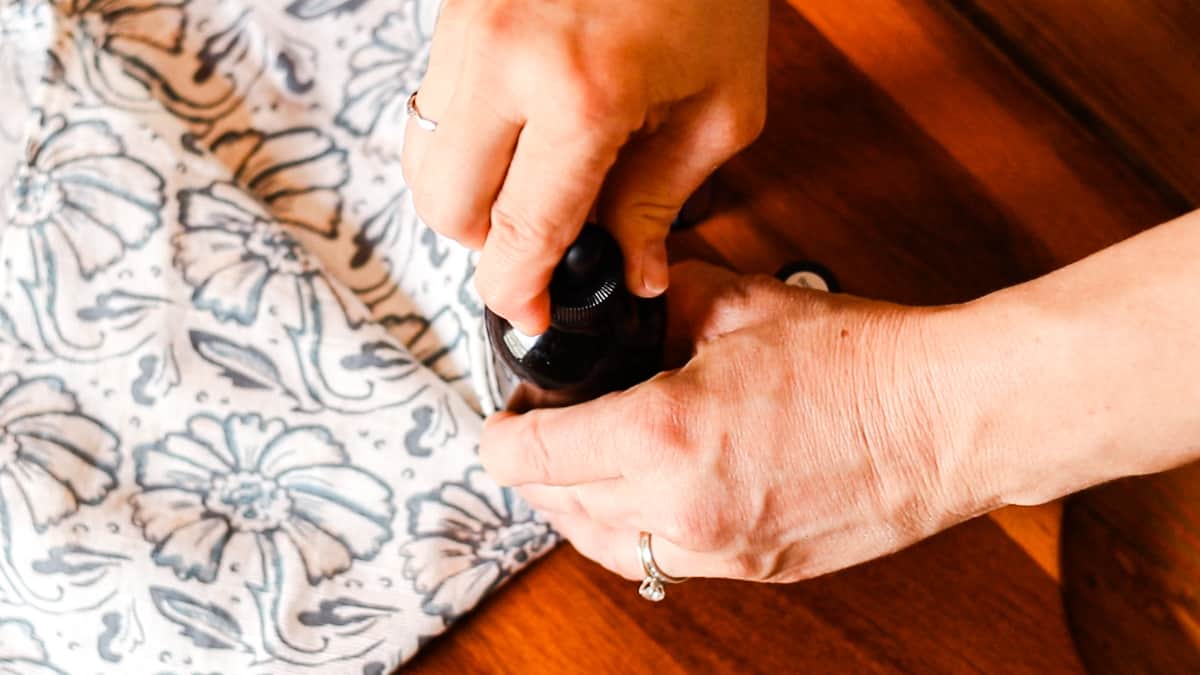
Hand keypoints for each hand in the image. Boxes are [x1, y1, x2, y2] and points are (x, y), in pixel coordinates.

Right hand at [401, 0, 768, 334]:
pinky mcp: (453, 12)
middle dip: (489, 245)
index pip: (517, 235)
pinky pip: (434, 106)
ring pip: (424, 159)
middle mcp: (502, 63)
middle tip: (548, 236)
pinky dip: (470, 138)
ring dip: (473, 191)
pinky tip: (526, 127)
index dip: (519, 295)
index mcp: (579, 97)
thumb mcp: (720, 107)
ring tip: (540, 177)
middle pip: (443, 209)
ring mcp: (466, 30)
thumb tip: (632, 275)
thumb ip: (663, 202)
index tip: (534, 317)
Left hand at [479, 261, 993, 582]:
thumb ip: (655, 305)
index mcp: (664, 433)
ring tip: (581, 464)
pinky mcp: (749, 570)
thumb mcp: (735, 303)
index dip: (501, 430)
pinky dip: (628, 531)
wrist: (944, 419)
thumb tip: (614, 308)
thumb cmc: (857, 359)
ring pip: (600, 545)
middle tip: (543, 425)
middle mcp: (679, 507)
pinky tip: (639, 495)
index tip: (504, 415)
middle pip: (553, 504)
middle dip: (533, 464)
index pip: (529, 452)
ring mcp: (716, 551)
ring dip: (574, 505)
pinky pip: (655, 562)